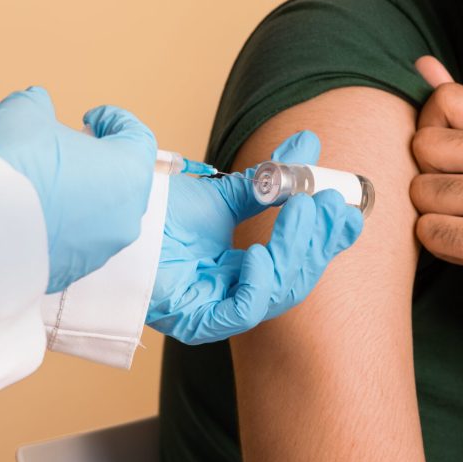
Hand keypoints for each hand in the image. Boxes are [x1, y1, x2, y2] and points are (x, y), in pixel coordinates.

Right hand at [0, 87, 155, 293]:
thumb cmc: (12, 167)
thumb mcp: (24, 113)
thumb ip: (40, 105)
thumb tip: (39, 106)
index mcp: (129, 170)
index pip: (137, 137)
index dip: (113, 120)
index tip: (90, 118)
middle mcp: (127, 213)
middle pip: (123, 178)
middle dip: (97, 159)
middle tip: (67, 148)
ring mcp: (104, 247)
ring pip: (101, 213)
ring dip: (80, 194)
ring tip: (44, 181)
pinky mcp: (76, 270)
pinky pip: (77, 240)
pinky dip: (63, 224)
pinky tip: (32, 213)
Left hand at [147, 131, 363, 343]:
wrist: (114, 208)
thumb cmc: (161, 209)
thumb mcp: (225, 192)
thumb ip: (270, 177)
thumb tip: (308, 141)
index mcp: (244, 270)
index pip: (297, 262)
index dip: (326, 238)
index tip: (348, 209)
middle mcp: (233, 294)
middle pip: (294, 280)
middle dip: (319, 242)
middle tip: (329, 204)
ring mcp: (215, 309)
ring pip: (277, 294)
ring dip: (296, 251)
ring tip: (302, 210)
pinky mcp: (194, 320)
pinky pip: (241, 312)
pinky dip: (259, 284)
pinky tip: (260, 252)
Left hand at [410, 57, 462, 387]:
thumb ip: (462, 111)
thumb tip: (422, 64)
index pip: (445, 101)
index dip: (430, 130)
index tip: (450, 159)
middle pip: (422, 146)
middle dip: (428, 178)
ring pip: (420, 191)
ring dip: (433, 215)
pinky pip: (427, 230)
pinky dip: (438, 245)